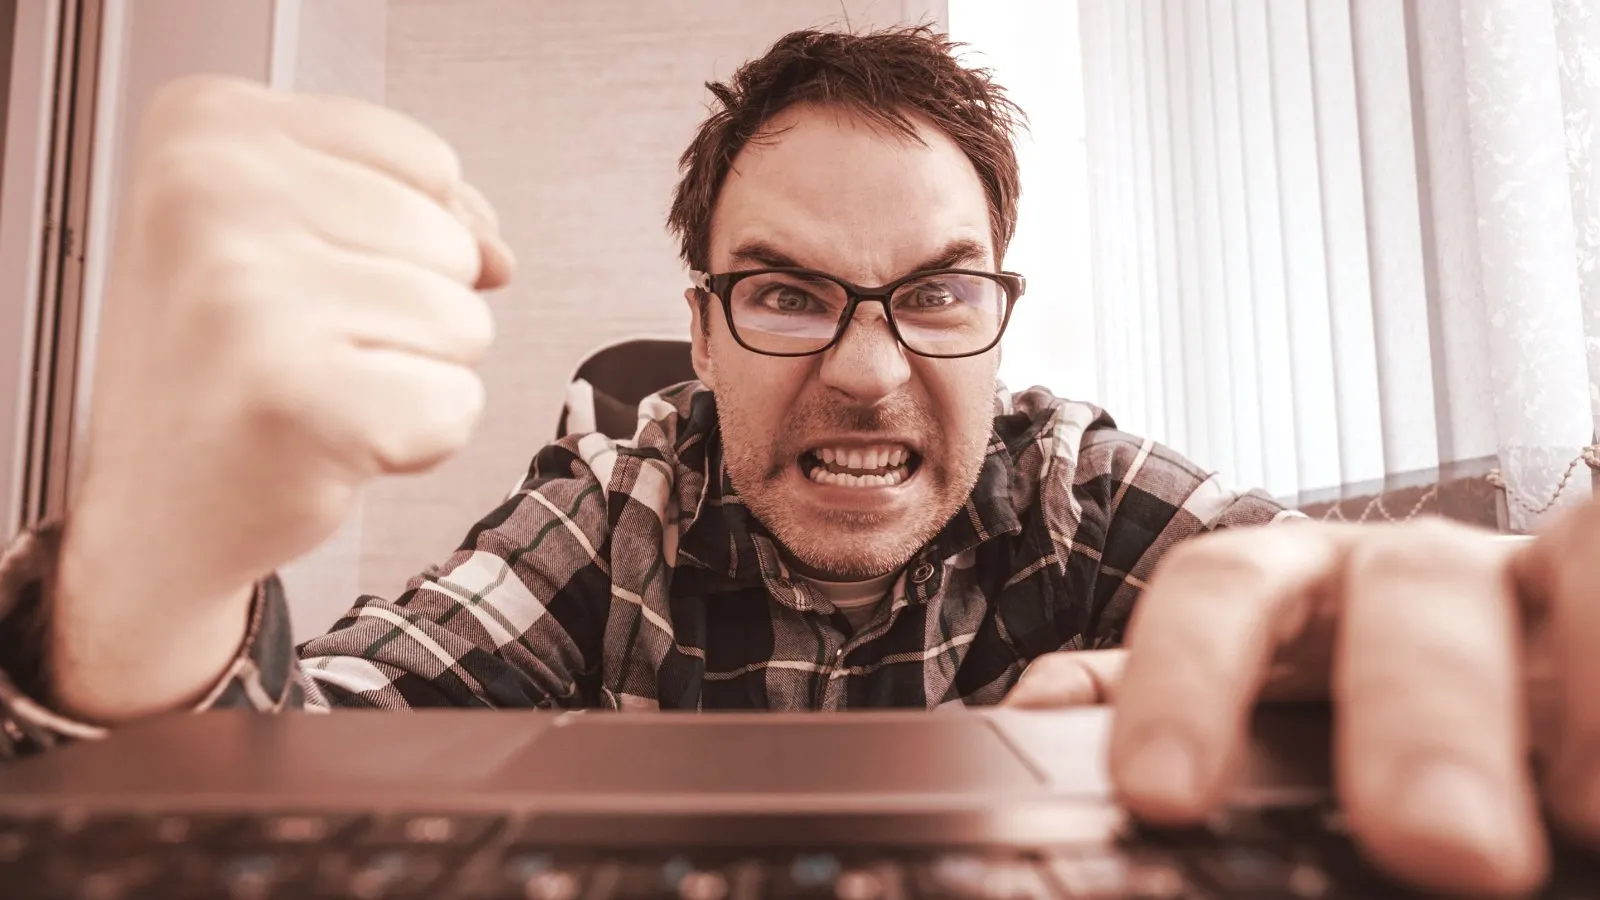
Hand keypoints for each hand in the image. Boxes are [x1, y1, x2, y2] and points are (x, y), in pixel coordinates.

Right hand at [52, 76, 513, 719]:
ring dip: (412, 373)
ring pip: (463, 320)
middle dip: (409, 310)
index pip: (426, 162)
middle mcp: (210, 192)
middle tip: (303, 347)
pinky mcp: (298, 398)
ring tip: (316, 389)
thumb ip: (410, 209)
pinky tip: (330, 440)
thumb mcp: (289, 238)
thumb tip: (497, 252)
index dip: (404, 238)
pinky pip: (456, 404)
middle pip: (451, 241)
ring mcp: (247, 296)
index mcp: (207, 125)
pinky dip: (417, 440)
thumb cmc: (222, 370)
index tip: (305, 276)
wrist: (152, 515)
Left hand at [1094, 509, 1598, 896]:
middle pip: (1405, 588)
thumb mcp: (1267, 720)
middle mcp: (1412, 574)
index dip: (1186, 676)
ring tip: (1583, 817)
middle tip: (1436, 846)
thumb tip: (1032, 723)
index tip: (1163, 798)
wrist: (1507, 718)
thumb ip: (1177, 708)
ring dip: (1578, 685)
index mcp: (1295, 595)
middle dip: (1417, 712)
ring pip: (1567, 565)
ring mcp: (1533, 581)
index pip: (1221, 587)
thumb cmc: (1362, 719)